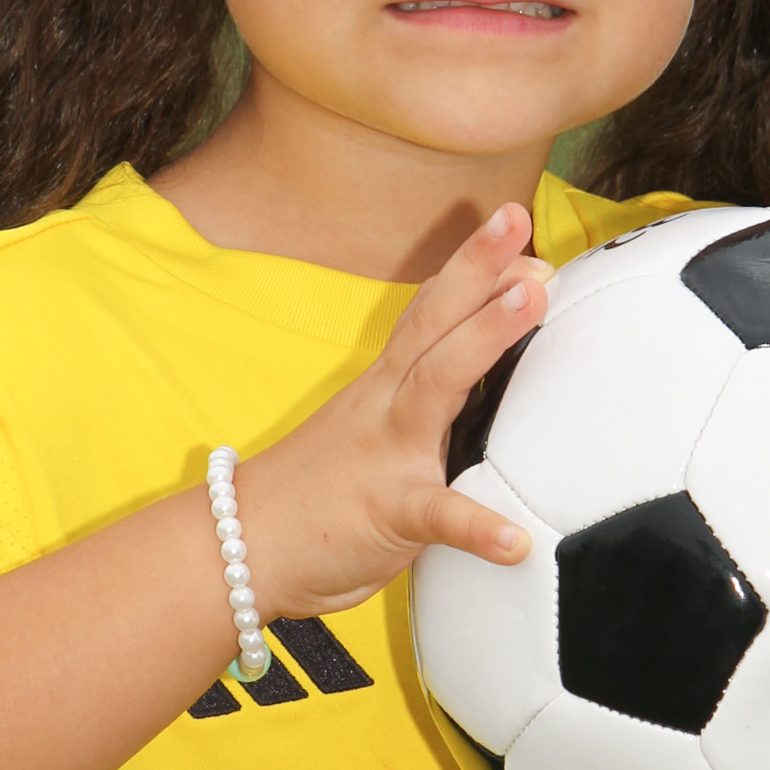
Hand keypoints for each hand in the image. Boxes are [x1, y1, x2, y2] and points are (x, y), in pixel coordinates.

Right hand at [237, 204, 550, 615]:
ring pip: (438, 383)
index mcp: (386, 386)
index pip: (427, 312)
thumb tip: (480, 387)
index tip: (511, 225)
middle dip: (477, 269)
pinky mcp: (389, 515)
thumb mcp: (370, 431)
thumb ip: (419, 406)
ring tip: (531, 302)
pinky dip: (478, 527)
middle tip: (518, 222)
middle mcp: (387, 405)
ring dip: (485, 336)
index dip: (468, 266)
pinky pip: (438, 517)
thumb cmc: (316, 492)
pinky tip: (514, 541)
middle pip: (433, 323)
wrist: (238, 547)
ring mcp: (387, 454)